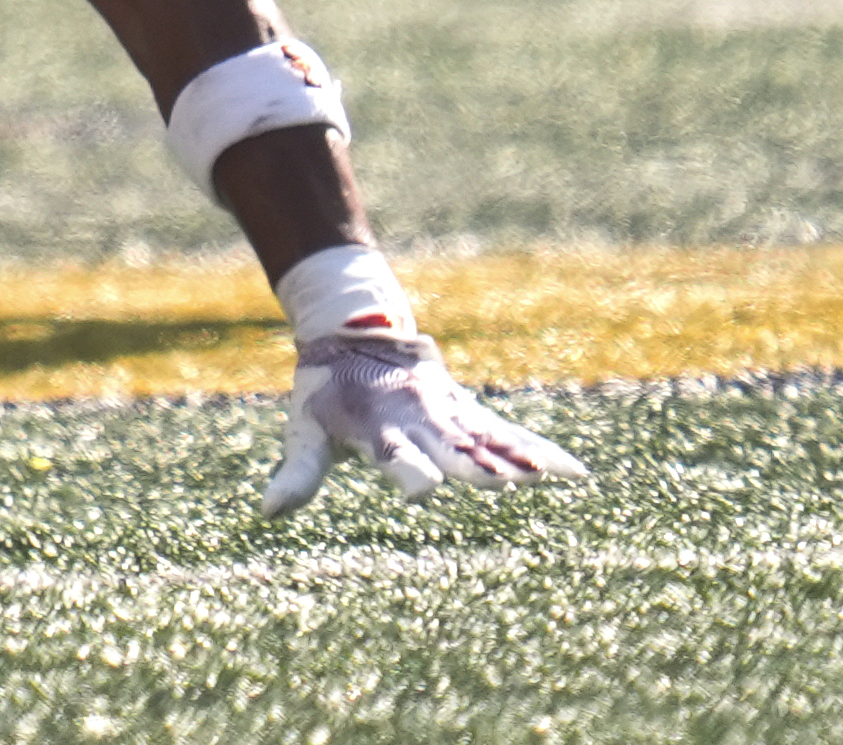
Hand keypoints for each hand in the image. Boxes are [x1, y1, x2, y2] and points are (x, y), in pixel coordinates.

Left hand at [259, 333, 586, 513]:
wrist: (355, 332)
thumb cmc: (328, 395)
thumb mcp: (306, 431)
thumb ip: (298, 474)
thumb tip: (266, 512)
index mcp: (376, 430)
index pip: (392, 454)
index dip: (405, 469)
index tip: (420, 487)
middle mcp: (417, 421)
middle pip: (448, 447)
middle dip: (471, 464)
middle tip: (499, 481)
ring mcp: (447, 414)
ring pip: (484, 439)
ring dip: (512, 457)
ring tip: (543, 475)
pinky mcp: (469, 411)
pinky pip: (509, 432)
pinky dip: (540, 451)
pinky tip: (576, 472)